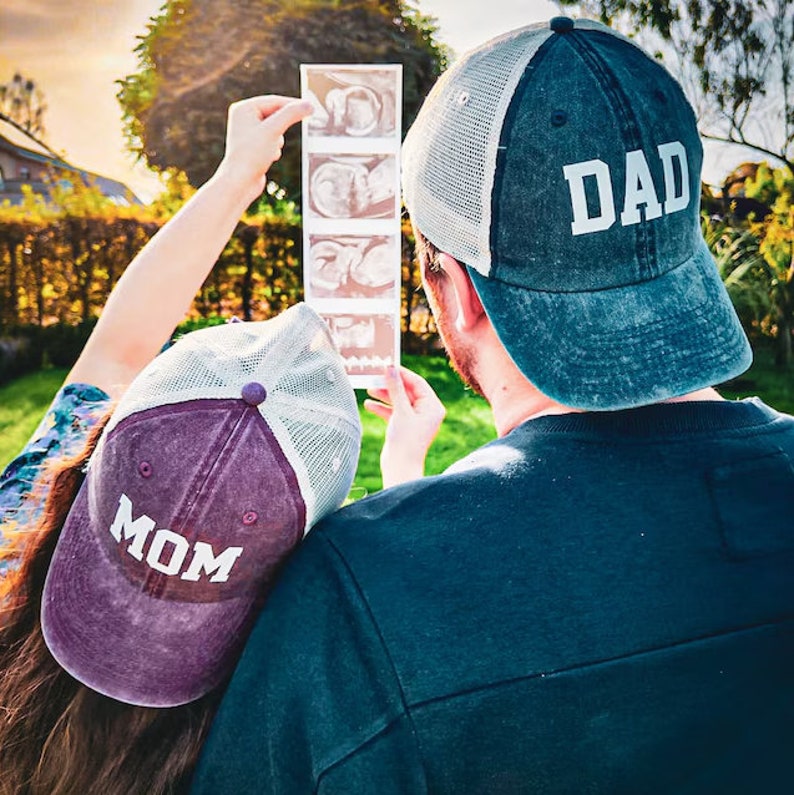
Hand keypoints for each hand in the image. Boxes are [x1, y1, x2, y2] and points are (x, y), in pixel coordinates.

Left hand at [216, 95, 312, 203]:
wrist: (240, 182)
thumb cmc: (251, 155)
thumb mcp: (274, 131)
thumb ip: (291, 115)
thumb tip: (308, 105)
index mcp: (244, 108)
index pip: (274, 101)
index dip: (293, 105)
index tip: (311, 108)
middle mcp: (244, 118)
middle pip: (275, 115)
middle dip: (282, 127)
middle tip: (288, 133)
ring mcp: (248, 132)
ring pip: (275, 129)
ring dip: (279, 140)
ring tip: (270, 150)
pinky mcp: (253, 146)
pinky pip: (271, 141)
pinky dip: (275, 148)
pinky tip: (269, 157)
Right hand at [364, 366, 445, 487]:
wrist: (399, 468)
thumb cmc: (405, 441)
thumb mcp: (400, 411)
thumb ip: (395, 388)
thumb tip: (390, 368)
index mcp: (433, 407)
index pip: (418, 383)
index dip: (402, 374)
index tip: (388, 366)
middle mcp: (426, 412)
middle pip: (407, 391)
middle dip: (391, 385)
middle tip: (375, 377)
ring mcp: (415, 420)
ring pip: (399, 401)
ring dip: (384, 395)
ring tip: (369, 389)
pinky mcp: (404, 427)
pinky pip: (393, 412)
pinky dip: (382, 408)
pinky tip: (368, 405)